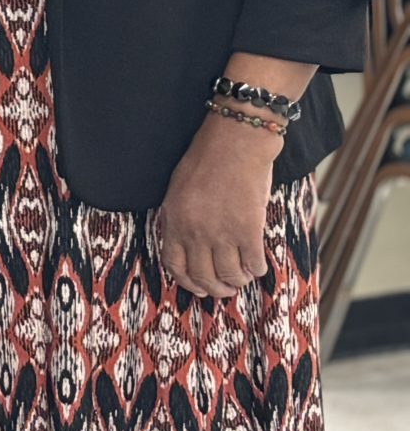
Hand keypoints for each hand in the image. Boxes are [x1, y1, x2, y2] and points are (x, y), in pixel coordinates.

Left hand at [153, 113, 279, 298]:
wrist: (235, 142)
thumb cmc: (207, 160)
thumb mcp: (178, 189)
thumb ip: (181, 218)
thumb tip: (188, 246)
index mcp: (174, 220)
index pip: (174, 264)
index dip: (187, 282)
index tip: (199, 288)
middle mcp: (194, 231)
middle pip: (203, 276)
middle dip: (216, 289)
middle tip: (226, 288)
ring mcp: (221, 232)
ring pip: (229, 276)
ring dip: (237, 281)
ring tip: (242, 276)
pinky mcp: (248, 229)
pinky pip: (253, 264)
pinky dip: (256, 269)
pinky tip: (257, 264)